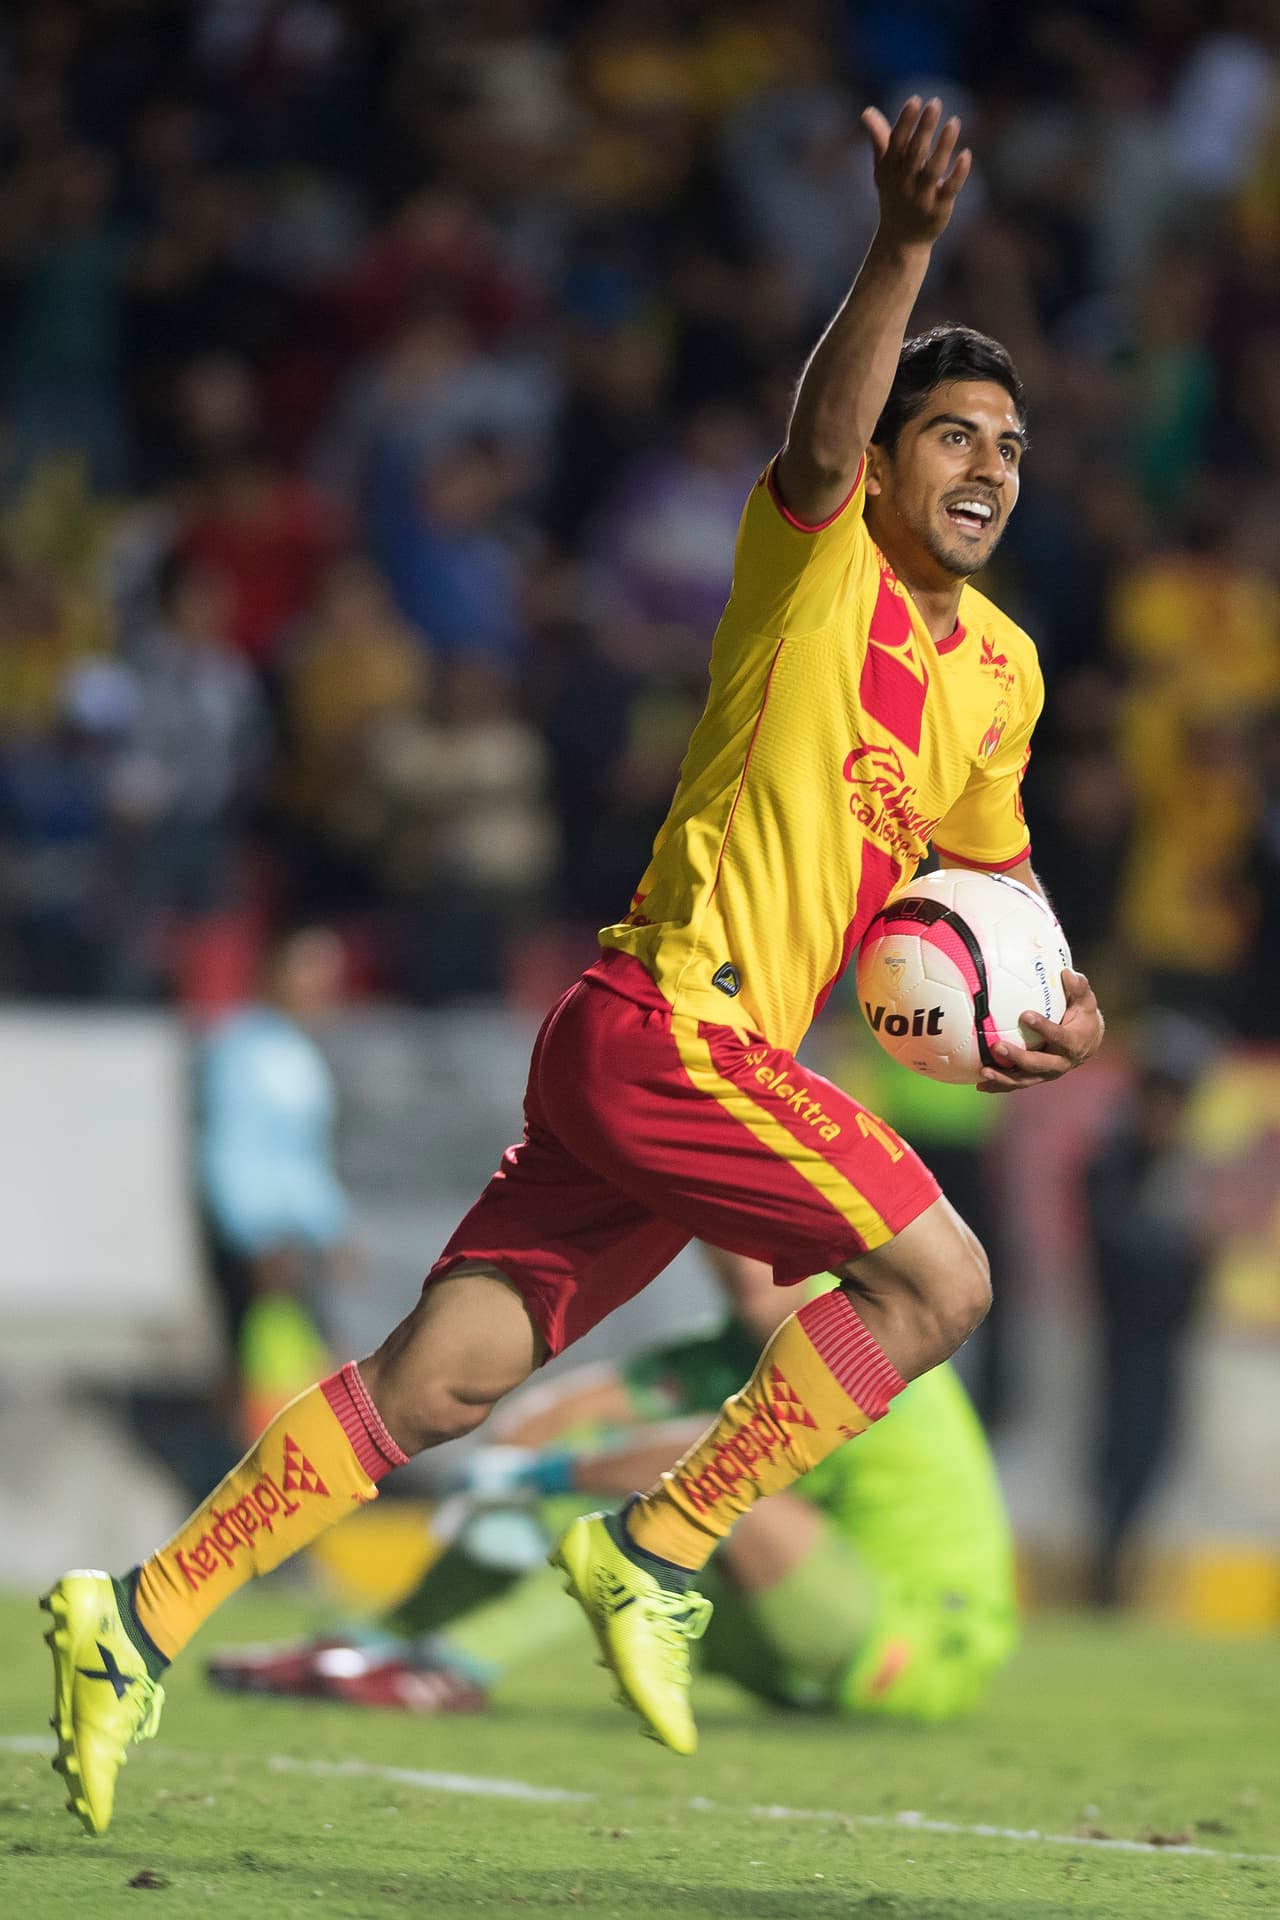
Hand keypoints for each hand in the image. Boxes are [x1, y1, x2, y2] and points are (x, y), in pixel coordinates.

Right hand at [861, 97, 971, 247]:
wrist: (901, 240)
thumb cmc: (894, 196)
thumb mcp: (884, 170)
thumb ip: (880, 140)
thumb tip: (867, 112)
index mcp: (890, 171)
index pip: (896, 143)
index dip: (905, 122)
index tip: (915, 100)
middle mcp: (904, 183)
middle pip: (914, 153)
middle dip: (923, 128)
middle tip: (935, 103)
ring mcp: (921, 197)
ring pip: (933, 169)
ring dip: (943, 146)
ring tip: (954, 122)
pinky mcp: (939, 208)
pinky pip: (949, 189)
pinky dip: (958, 173)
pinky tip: (966, 155)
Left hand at [977, 969, 1104, 1093]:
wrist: (1087, 1043)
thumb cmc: (1082, 1016)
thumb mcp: (1085, 1000)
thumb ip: (1078, 987)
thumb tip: (1067, 973)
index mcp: (1074, 1043)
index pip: (1058, 1037)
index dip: (1043, 1027)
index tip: (1025, 1015)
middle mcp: (1060, 1063)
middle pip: (1038, 1063)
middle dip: (1018, 1057)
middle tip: (997, 1046)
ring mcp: (1046, 1073)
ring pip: (1025, 1079)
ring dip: (1003, 1077)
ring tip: (984, 1071)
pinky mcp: (1035, 1078)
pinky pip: (1016, 1083)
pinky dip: (999, 1085)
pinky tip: (979, 1085)